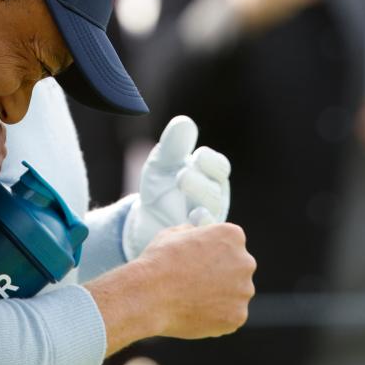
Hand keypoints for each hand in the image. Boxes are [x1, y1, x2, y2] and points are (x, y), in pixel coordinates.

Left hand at [123, 115, 230, 259]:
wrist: (145, 221)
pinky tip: (192, 221)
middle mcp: (213, 199)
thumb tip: (184, 122)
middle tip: (182, 176)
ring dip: (201, 205)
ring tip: (188, 200)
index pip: (219, 167)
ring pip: (212, 214)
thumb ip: (173, 145)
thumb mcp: (162, 164)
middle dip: (200, 183)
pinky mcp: (196, 242)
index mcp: (209, 177)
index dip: (210, 162)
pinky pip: (204, 238)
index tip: (196, 155)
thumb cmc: (160, 187)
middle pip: (216, 190)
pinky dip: (200, 230)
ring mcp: (207, 222)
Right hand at [141, 224, 254, 339]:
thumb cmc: (158, 261)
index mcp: (232, 236)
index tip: (201, 259)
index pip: (231, 242)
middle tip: (197, 282)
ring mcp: (243, 291)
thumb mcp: (174, 233)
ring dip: (221, 296)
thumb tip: (196, 233)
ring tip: (192, 299)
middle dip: (223, 274)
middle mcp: (245, 262)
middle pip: (238, 267)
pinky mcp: (237, 316)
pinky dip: (217, 316)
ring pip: (236, 293)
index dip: (214, 251)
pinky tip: (195, 313)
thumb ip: (193, 232)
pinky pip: (230, 315)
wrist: (149, 296)